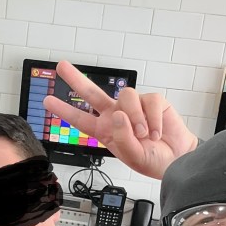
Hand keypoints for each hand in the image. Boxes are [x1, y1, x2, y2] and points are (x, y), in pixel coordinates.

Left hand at [42, 61, 197, 179]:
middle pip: (93, 93)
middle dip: (76, 79)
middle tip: (61, 66)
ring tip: (144, 135)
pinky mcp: (153, 101)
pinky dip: (154, 119)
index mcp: (106, 131)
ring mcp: (135, 107)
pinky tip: (156, 132)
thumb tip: (117, 113)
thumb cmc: (153, 159)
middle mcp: (117, 115)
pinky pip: (150, 101)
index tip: (47, 101)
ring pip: (126, 97)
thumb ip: (122, 138)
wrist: (178, 159)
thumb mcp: (134, 157)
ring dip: (136, 118)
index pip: (81, 119)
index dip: (64, 110)